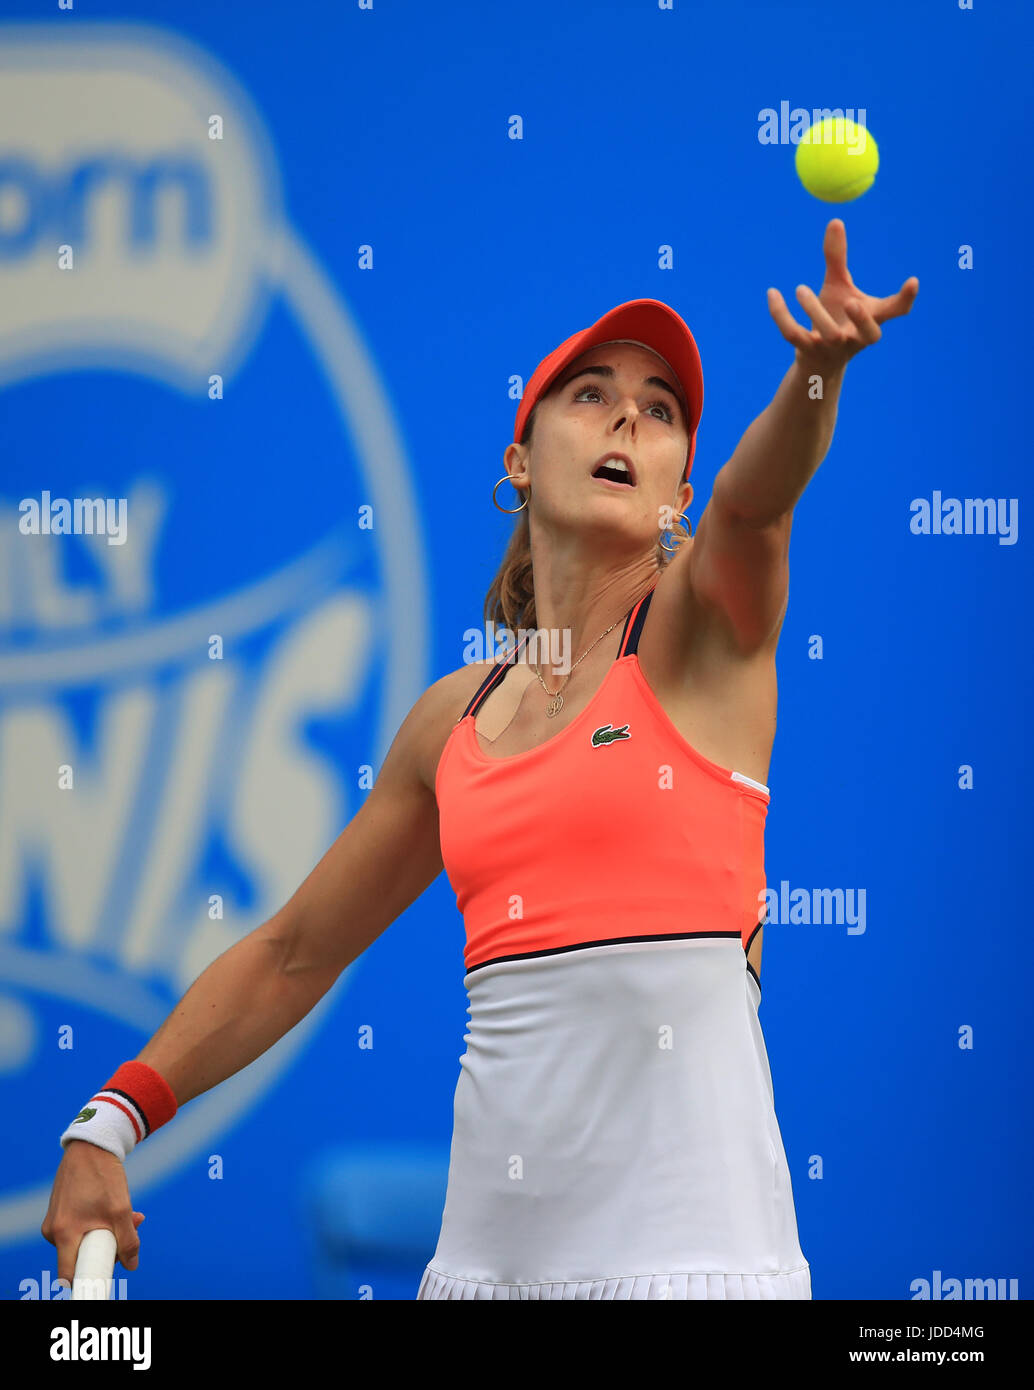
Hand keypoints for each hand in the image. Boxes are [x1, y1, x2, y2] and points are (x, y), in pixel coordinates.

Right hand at [41, 1140, 145, 1289]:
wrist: (92, 1145)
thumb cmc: (103, 1175)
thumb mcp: (120, 1209)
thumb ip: (127, 1240)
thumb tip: (132, 1265)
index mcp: (63, 1233)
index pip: (69, 1273)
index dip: (89, 1276)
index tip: (108, 1270)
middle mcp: (53, 1230)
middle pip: (82, 1255)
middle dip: (110, 1247)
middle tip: (133, 1229)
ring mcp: (56, 1220)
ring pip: (84, 1239)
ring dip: (109, 1231)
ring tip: (132, 1214)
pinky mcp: (61, 1211)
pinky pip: (81, 1227)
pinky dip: (101, 1221)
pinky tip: (118, 1207)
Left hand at [766, 218, 918, 372]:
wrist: (816, 360)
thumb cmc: (835, 318)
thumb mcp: (838, 288)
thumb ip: (837, 259)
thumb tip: (835, 221)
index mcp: (872, 319)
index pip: (895, 311)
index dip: (906, 299)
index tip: (913, 280)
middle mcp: (856, 336)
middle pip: (870, 335)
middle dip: (863, 320)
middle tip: (853, 302)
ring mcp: (833, 348)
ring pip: (829, 334)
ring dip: (814, 310)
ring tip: (800, 288)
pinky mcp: (808, 352)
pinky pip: (793, 335)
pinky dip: (780, 315)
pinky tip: (772, 294)